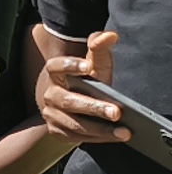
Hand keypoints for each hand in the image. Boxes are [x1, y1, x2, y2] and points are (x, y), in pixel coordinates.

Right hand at [38, 30, 129, 145]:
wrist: (67, 107)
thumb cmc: (85, 82)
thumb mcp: (93, 65)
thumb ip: (100, 49)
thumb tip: (110, 36)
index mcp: (55, 73)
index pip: (57, 66)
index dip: (70, 66)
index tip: (87, 67)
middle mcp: (50, 94)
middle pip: (69, 101)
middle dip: (94, 107)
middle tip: (116, 112)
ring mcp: (51, 114)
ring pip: (75, 123)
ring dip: (100, 128)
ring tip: (123, 131)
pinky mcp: (57, 131)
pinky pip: (77, 137)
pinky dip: (97, 138)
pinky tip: (114, 136)